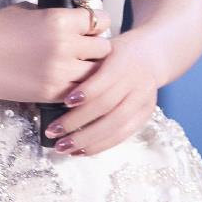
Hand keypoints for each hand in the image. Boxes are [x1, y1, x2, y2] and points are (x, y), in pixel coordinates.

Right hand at [0, 2, 113, 105]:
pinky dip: (76, 88)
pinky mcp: (51, 92)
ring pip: (96, 74)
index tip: (90, 29)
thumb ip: (57, 18)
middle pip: (103, 49)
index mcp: (60, 19)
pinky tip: (66, 83)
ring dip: (89, 71)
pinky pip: (79, 92)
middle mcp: (65, 45)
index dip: (97, 25)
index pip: (100, 21)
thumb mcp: (29, 12)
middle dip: (96, 49)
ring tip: (76, 69)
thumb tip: (77, 23)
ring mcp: (60, 71)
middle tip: (85, 51)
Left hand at [40, 30, 160, 155]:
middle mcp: (137, 83)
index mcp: (124, 63)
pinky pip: (122, 136)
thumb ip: (85, 66)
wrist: (149, 55)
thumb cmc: (114, 53)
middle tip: (52, 131)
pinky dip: (100, 146)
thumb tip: (54, 86)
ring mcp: (144, 101)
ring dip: (86, 140)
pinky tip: (79, 151)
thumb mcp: (100, 50)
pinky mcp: (145, 116)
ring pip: (116, 126)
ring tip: (62, 147)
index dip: (86, 93)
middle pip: (108, 107)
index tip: (64, 102)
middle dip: (78, 122)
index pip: (104, 81)